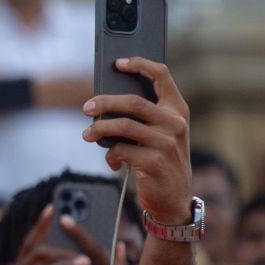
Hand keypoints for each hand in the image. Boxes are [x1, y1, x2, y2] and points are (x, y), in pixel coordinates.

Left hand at [82, 58, 193, 224]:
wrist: (174, 201)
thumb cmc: (162, 162)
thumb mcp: (162, 136)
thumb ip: (144, 118)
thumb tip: (106, 103)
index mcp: (178, 110)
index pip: (162, 75)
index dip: (139, 64)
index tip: (118, 63)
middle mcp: (175, 123)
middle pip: (133, 101)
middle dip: (104, 102)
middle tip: (87, 108)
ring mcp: (166, 143)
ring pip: (123, 126)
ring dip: (99, 129)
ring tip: (88, 134)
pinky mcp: (154, 162)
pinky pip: (121, 150)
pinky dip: (110, 154)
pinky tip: (111, 161)